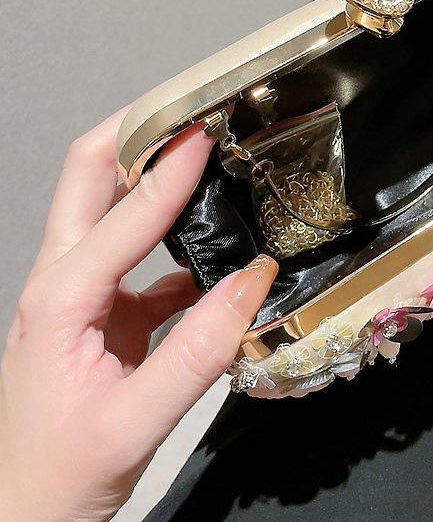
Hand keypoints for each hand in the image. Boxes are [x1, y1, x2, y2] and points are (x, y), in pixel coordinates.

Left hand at [0, 108, 277, 521]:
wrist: (24, 515)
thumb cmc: (59, 475)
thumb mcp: (135, 422)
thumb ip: (200, 351)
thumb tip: (255, 279)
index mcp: (60, 299)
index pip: (125, 215)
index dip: (171, 169)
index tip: (210, 130)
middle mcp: (62, 281)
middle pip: (89, 177)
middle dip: (134, 131)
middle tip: (186, 105)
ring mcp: (80, 292)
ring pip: (111, 206)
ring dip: (153, 172)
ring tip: (204, 152)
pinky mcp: (102, 310)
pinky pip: (142, 256)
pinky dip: (176, 237)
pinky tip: (215, 245)